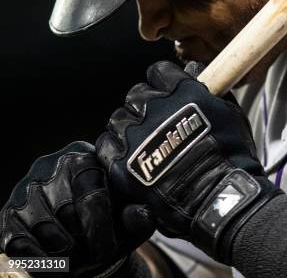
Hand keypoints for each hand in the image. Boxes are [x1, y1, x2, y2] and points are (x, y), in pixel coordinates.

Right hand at [0, 141, 155, 276]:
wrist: (83, 238)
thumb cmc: (113, 223)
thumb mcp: (132, 219)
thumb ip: (141, 216)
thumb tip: (139, 214)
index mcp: (86, 157)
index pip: (91, 194)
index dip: (100, 228)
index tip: (107, 249)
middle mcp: (50, 165)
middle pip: (67, 213)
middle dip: (84, 241)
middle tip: (94, 253)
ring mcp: (26, 188)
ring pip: (45, 230)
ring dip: (65, 253)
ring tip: (79, 254)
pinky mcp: (9, 213)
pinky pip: (22, 244)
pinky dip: (43, 261)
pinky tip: (57, 259)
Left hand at [96, 61, 280, 263]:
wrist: (219, 195)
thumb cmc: (231, 156)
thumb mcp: (230, 113)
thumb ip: (210, 90)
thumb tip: (194, 72)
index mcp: (182, 92)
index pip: (159, 72)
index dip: (163, 84)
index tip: (168, 95)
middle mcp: (155, 108)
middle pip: (136, 96)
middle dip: (146, 107)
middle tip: (158, 124)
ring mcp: (136, 135)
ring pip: (119, 120)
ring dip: (130, 129)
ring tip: (144, 144)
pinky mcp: (122, 163)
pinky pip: (106, 146)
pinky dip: (116, 150)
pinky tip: (130, 158)